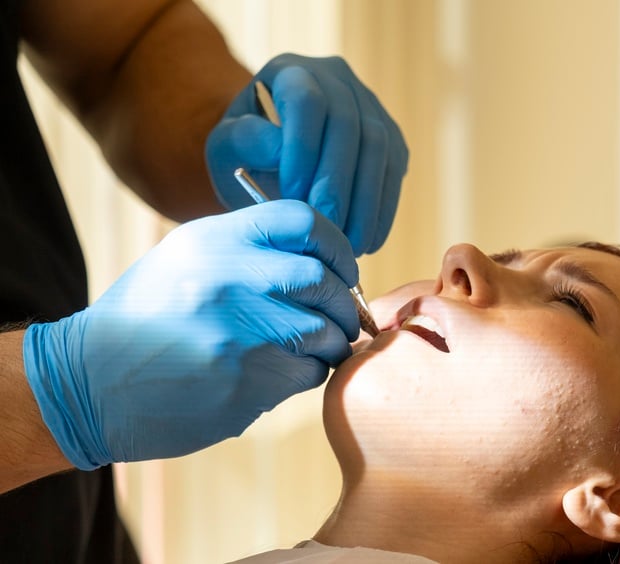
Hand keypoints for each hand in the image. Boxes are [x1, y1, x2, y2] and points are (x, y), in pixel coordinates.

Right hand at [22, 201, 358, 468]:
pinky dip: (308, 374)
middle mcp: (229, 278)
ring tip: (303, 349)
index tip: (343, 269)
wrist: (88, 383)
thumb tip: (322, 256)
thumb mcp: (185, 259)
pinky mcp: (247, 382)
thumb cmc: (145, 319)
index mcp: (214, 240)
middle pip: (323, 279)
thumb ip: (248, 249)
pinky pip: (310, 372)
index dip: (337, 245)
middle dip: (343, 302)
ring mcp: (240, 332)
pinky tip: (277, 374)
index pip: (304, 220)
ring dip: (328, 343)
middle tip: (339, 317)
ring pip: (325, 331)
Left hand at [206, 54, 407, 255]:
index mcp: (291, 72)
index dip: (304, 147)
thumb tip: (279, 149)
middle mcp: (337, 79)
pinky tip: (367, 242)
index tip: (293, 197)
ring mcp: (370, 107)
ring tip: (348, 245)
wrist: (273, 161)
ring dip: (366, 201)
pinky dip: (383, 209)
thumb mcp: (227, 148)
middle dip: (339, 182)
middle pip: (349, 124)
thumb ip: (244, 142)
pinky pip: (394, 170)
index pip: (307, 100)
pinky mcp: (391, 139)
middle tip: (327, 228)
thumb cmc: (245, 155)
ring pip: (379, 148)